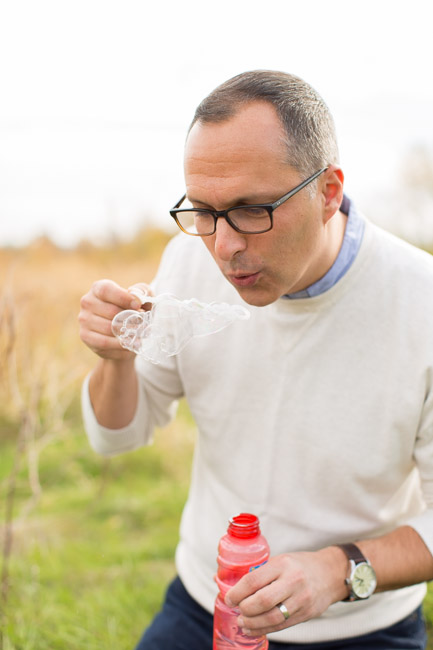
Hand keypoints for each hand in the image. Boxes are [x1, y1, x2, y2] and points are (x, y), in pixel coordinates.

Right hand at [79, 279, 152, 360]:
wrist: (122, 332)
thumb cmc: (131, 310)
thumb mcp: (140, 297)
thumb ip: (142, 292)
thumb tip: (137, 297)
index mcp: (99, 288)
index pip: (106, 290)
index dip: (123, 298)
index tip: (138, 305)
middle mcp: (88, 302)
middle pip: (110, 311)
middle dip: (130, 319)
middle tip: (144, 324)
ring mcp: (84, 319)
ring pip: (108, 328)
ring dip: (126, 333)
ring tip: (140, 335)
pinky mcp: (85, 336)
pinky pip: (103, 342)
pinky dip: (119, 344)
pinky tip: (130, 344)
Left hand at [225, 548, 346, 636]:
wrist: (330, 573)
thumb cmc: (299, 565)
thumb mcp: (280, 561)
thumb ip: (260, 572)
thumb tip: (227, 583)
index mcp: (282, 564)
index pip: (254, 580)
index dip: (237, 592)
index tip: (229, 598)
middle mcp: (293, 581)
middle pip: (262, 601)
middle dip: (245, 609)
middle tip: (237, 609)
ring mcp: (301, 599)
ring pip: (272, 618)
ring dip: (253, 623)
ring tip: (242, 622)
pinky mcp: (306, 614)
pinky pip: (282, 626)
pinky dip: (264, 630)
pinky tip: (253, 629)